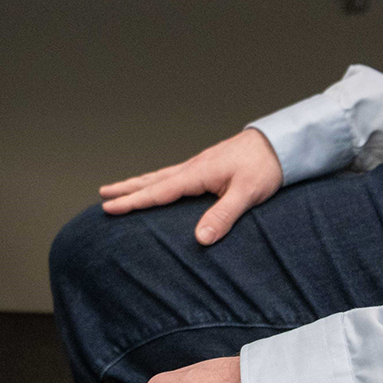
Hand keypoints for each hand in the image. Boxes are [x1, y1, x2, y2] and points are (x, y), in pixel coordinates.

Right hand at [98, 128, 282, 245]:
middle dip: (127, 189)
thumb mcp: (247, 194)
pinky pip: (174, 176)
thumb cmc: (265, 167)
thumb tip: (199, 239)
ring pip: (161, 176)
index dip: (132, 201)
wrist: (280, 143)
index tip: (108, 208)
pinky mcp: (208, 167)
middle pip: (152, 181)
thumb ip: (223, 216)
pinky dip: (158, 181)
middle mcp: (193, 168)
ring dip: (139, 183)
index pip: (158, 192)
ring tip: (120, 188)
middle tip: (102, 195)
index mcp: (197, 174)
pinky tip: (159, 184)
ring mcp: (199, 166)